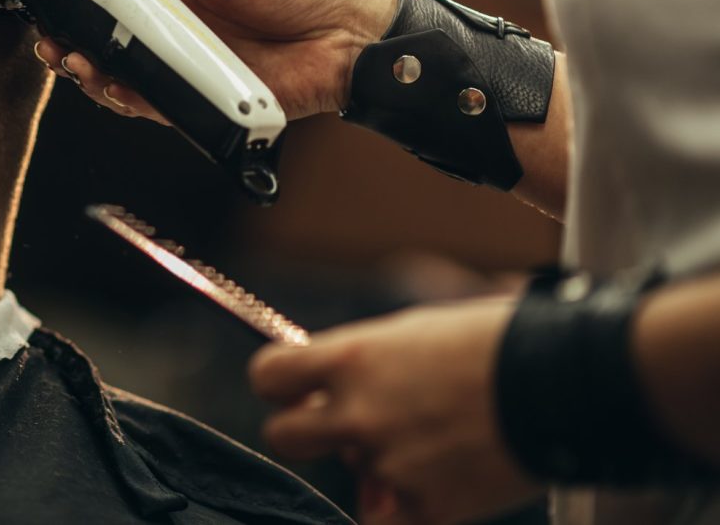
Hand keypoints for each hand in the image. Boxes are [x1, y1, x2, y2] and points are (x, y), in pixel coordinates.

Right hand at [35, 0, 397, 121]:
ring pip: (127, 80)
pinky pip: (158, 107)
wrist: (352, 40)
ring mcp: (190, 71)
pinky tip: (113, 88)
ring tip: (74, 63)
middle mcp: (180, 36)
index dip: (85, 2)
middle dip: (75, 45)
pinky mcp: (206, 104)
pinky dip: (132, 100)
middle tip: (52, 42)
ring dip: (94, 75)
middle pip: (113, 45)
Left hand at [248, 297, 543, 524]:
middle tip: (342, 427)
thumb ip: (365, 360)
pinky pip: (387, 517)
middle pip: (284, 436)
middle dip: (306, 432)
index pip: (269, 375)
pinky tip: (438, 481)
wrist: (568, 383)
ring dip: (376, 465)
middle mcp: (360, 411)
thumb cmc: (498, 343)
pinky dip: (405, 507)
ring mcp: (389, 463)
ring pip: (352, 474)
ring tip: (430, 441)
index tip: (294, 388)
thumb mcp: (416, 331)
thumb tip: (332, 382)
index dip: (279, 384)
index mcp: (354, 357)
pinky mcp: (425, 507)